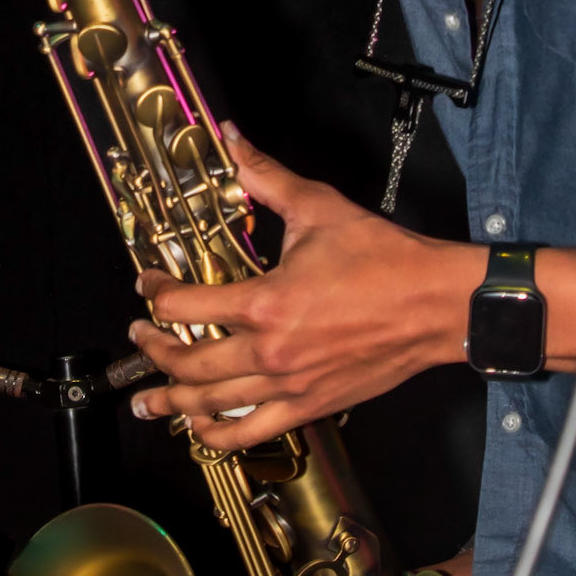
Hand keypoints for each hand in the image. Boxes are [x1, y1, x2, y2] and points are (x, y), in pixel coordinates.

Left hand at [127, 124, 475, 451]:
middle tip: (140, 337)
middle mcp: (270, 351)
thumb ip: (266, 177)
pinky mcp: (310, 406)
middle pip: (188, 362)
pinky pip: (251, 433)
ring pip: (211, 404)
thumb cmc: (384, 259)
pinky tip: (201, 427)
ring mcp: (288, 386)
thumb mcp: (319, 208)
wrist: (435, 304)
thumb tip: (232, 141)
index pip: (185, 305)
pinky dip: (218, 434)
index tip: (148, 284)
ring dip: (170, 401)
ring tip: (146, 400)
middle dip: (153, 349)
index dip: (155, 293)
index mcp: (266, 302)